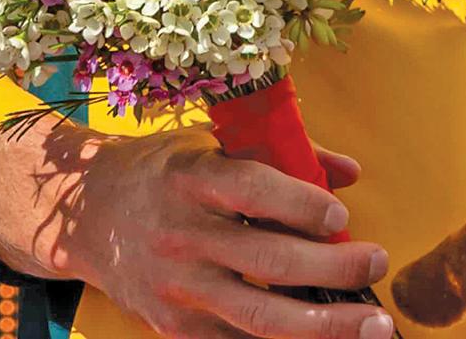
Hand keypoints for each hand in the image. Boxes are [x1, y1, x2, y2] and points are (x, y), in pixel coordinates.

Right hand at [0, 111, 393, 337]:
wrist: (88, 215)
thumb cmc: (165, 171)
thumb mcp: (214, 144)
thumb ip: (286, 154)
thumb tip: (351, 172)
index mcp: (193, 178)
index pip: (256, 192)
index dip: (304, 205)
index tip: (342, 216)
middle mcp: (184, 235)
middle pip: (269, 262)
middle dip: (334, 269)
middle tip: (377, 263)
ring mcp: (178, 289)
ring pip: (260, 318)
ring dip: (324, 325)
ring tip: (373, 324)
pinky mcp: (174, 328)